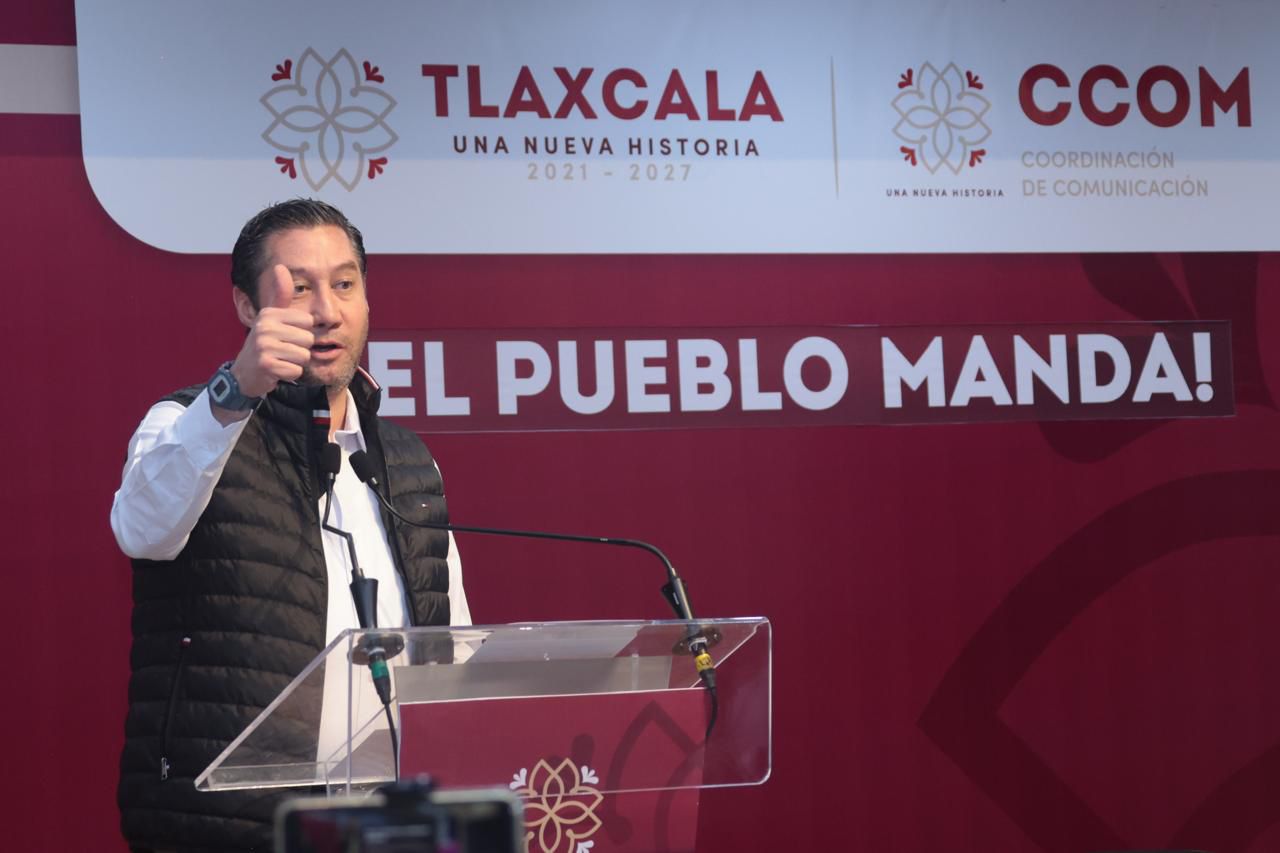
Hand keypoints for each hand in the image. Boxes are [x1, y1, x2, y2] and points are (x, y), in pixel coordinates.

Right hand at [229, 265, 314, 397]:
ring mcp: (264, 346)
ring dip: (295, 362)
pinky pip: (296, 371)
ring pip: (304, 356)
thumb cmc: (265, 343)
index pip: (308, 321)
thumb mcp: (272, 317)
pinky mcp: (266, 365)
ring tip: (280, 359)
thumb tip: (280, 266)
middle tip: (282, 351)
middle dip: (300, 349)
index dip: (301, 332)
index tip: (285, 336)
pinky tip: (277, 370)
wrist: (245, 373)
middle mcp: (264, 327)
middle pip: (308, 339)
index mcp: (269, 314)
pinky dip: (290, 374)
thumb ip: (280, 294)